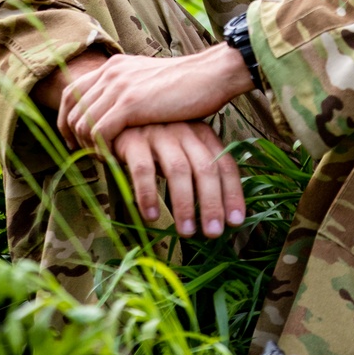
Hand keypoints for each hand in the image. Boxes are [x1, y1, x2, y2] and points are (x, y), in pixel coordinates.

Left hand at [59, 44, 252, 149]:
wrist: (211, 74)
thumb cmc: (188, 83)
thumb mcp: (149, 80)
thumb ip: (129, 90)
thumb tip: (117, 112)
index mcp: (114, 65)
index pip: (71, 92)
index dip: (66, 119)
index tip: (74, 141)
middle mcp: (111, 72)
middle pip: (71, 109)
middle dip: (72, 137)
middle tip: (85, 156)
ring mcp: (119, 87)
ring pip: (82, 124)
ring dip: (89, 146)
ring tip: (105, 158)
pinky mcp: (130, 104)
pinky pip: (99, 133)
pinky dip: (102, 150)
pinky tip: (117, 158)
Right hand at [113, 121, 245, 238]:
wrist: (117, 121)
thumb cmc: (157, 144)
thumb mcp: (184, 152)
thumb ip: (200, 172)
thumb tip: (222, 213)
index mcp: (203, 134)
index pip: (225, 164)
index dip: (232, 193)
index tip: (236, 222)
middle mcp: (185, 131)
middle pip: (205, 168)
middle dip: (212, 203)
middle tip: (214, 233)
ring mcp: (160, 134)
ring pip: (178, 170)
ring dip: (184, 204)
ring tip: (187, 232)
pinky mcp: (133, 140)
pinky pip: (143, 170)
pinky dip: (148, 195)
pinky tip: (151, 216)